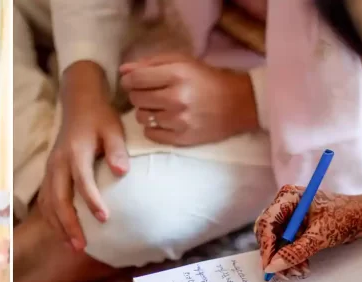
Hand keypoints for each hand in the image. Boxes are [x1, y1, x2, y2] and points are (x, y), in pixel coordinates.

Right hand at [38, 61, 129, 250]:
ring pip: (49, 203)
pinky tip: (62, 233)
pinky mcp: (49, 173)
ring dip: (58, 226)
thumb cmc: (99, 118)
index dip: (92, 200)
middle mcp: (58, 163)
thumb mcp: (113, 129)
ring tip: (72, 246)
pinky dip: (52, 218)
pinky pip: (46, 200)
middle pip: (58, 198)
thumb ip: (117, 150)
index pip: (82, 180)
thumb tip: (122, 172)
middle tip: (81, 245)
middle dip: (68, 224)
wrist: (79, 103)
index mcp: (75, 152)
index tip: (104, 218)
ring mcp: (51, 169)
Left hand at [120, 54, 258, 146]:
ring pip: (141, 117)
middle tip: (150, 93)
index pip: (135, 79)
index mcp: (176, 74)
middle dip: (138, 94)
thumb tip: (123, 70)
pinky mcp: (182, 139)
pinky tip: (165, 120)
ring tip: (160, 107)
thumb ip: (151, 63)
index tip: (133, 81)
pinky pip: (151, 134)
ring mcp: (178, 121)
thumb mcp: (182, 62)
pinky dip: (154, 127)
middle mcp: (176, 98)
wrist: (238, 104)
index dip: (129, 80)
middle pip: (135, 98)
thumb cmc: (207, 79)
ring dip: (146, 111)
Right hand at [255, 185, 361, 276]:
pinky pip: (287, 245)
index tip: (269, 266)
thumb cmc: (345, 217)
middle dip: (276, 255)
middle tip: (284, 274)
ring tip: (299, 272)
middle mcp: (285, 205)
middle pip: (268, 233)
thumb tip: (273, 267)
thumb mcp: (320, 236)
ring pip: (277, 242)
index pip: (266, 222)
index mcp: (288, 197)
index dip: (266, 246)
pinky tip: (302, 267)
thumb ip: (296, 251)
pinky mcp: (296, 227)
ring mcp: (290, 216)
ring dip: (285, 259)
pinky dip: (293, 257)